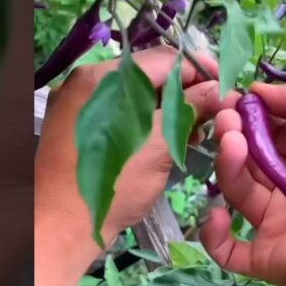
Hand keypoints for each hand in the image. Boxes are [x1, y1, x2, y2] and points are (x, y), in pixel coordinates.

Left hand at [34, 46, 228, 247]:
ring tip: (191, 133)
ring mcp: (77, 105)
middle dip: (183, 92)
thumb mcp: (160, 144)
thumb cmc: (115, 183)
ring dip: (165, 110)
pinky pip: (116, 113)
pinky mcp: (75, 127)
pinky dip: (142, 122)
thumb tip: (222, 90)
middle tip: (210, 115)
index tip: (222, 86)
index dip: (197, 70)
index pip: (162, 58)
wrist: (62, 227)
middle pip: (147, 75)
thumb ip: (191, 109)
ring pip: (132, 96)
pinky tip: (163, 141)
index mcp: (104, 77)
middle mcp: (86, 82)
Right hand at [200, 79, 285, 285]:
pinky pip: (228, 251)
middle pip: (250, 160)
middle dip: (234, 133)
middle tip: (225, 116)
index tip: (234, 98)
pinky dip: (213, 233)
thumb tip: (258, 90)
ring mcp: (277, 224)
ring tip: (231, 141)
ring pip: (239, 192)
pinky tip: (217, 210)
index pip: (272, 134)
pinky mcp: (266, 257)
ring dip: (228, 164)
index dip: (252, 115)